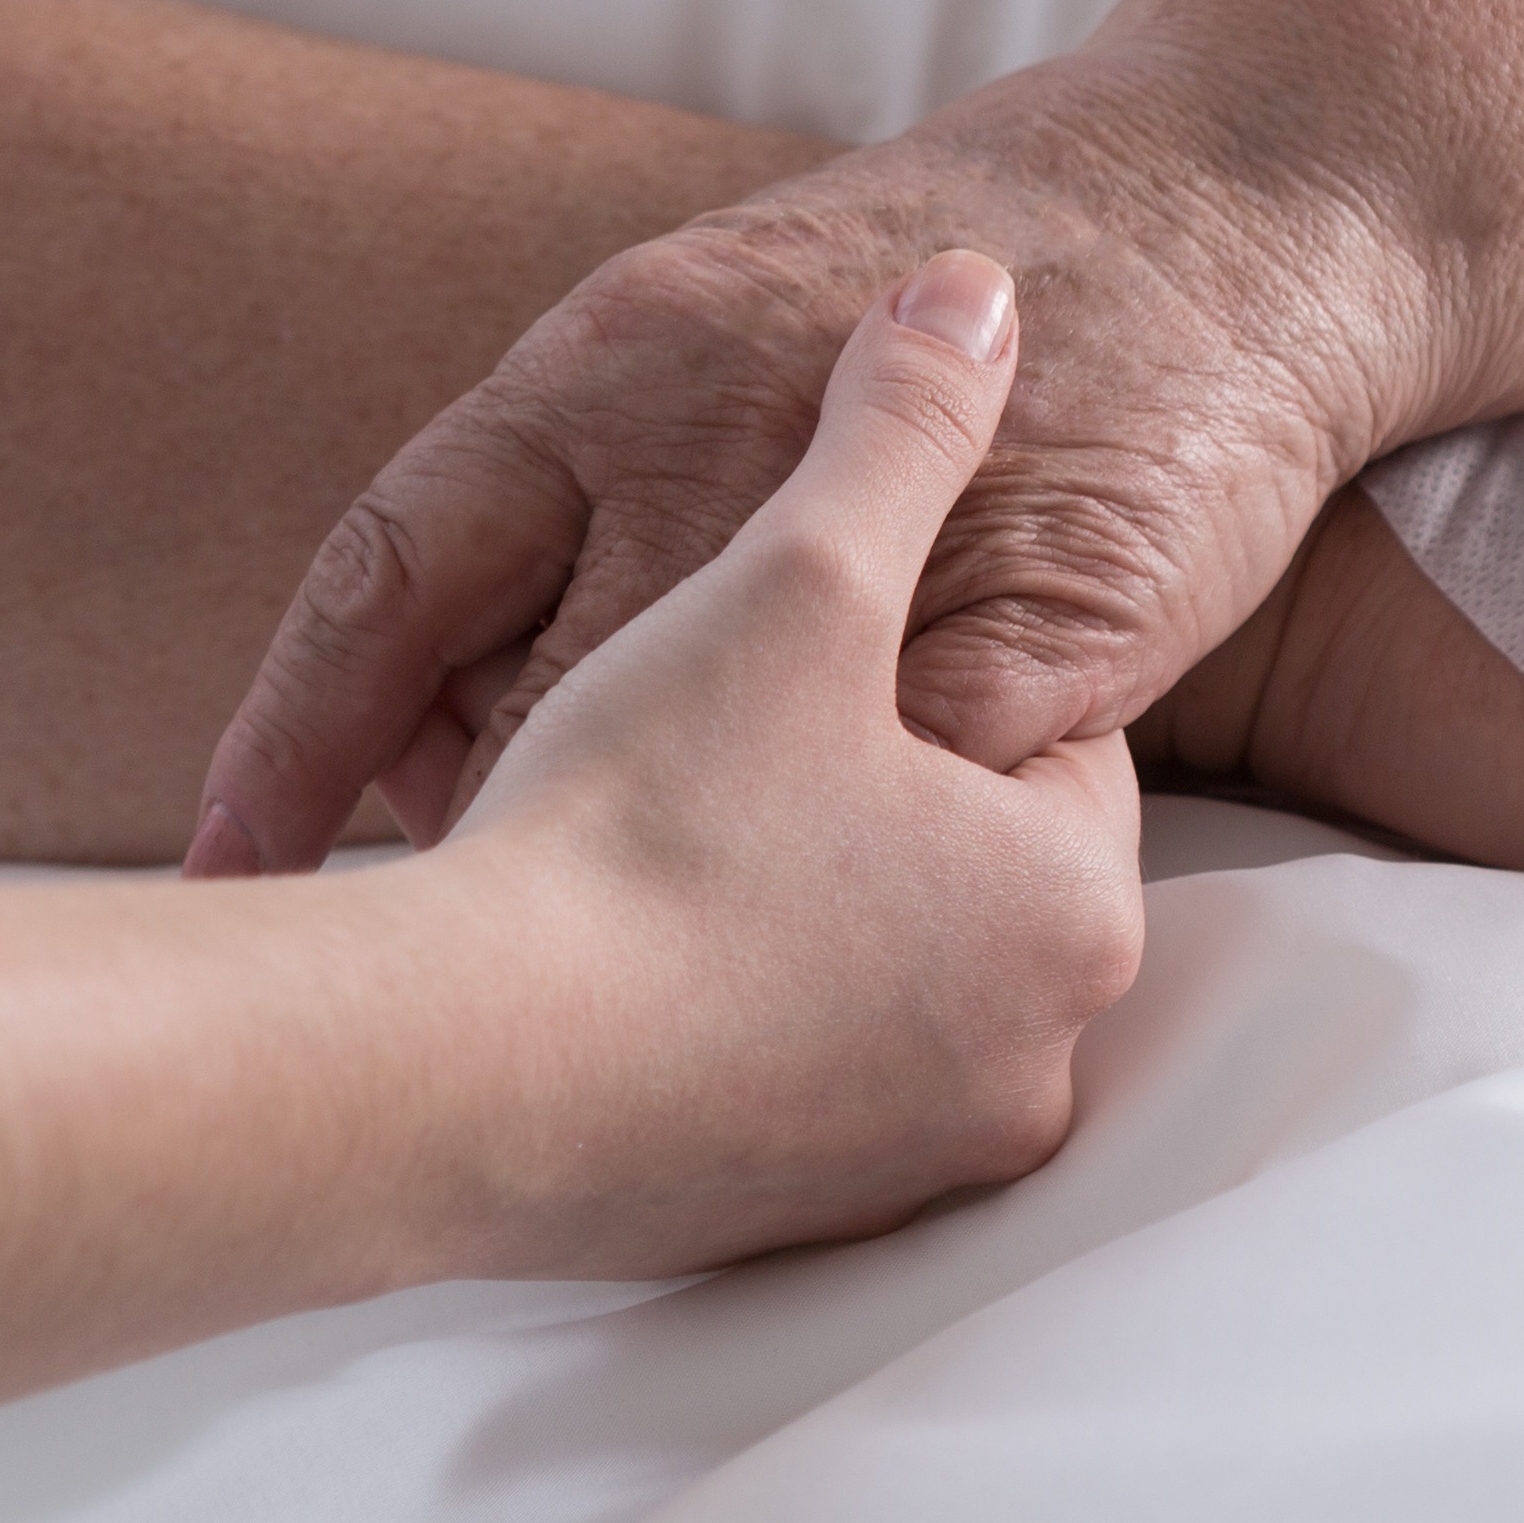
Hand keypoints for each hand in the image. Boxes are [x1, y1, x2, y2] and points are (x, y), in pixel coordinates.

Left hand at [188, 58, 1413, 875]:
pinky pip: (907, 805)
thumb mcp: (712, 321)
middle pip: (528, 707)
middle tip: (426, 943)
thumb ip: (578, 474)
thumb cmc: (965, 271)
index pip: (393, 570)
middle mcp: (712, 439)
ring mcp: (881, 548)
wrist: (1242, 202)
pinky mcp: (1037, 637)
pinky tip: (825, 934)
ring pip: (706, 775)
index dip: (292, 733)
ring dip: (657, 878)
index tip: (226, 870)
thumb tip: (437, 654)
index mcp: (608, 361)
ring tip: (616, 959)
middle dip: (473, 839)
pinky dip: (853, 877)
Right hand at [432, 247, 1151, 1265]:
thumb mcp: (792, 580)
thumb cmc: (654, 824)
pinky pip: (760, 1090)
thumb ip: (898, 431)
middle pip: (938, 873)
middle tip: (704, 735)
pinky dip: (699, 1022)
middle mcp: (1030, 1063)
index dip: (900, 670)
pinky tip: (597, 950)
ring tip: (636, 834)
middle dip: (834, 795)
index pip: (1038, 747)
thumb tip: (971, 289)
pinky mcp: (774, 1233)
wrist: (453, 1082)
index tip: (795, 649)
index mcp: (1070, 906)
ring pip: (845, 983)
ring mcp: (903, 1169)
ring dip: (763, 906)